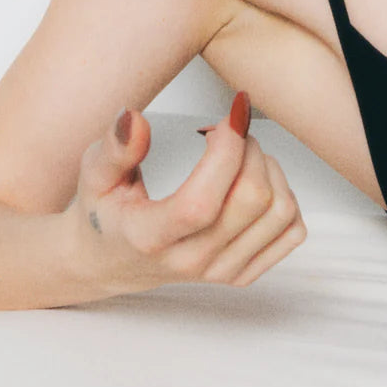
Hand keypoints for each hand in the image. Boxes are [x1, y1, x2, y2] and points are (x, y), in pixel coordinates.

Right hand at [72, 90, 306, 295]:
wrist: (107, 262)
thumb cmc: (102, 212)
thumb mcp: (95, 175)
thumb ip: (116, 148)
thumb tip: (134, 119)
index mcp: (150, 237)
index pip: (203, 200)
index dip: (227, 149)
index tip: (232, 113)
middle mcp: (190, 260)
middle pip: (252, 199)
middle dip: (250, 148)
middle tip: (228, 131)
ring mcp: (219, 271)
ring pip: (279, 212)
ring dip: (270, 168)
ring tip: (241, 154)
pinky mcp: (241, 274)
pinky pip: (291, 232)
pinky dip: (285, 197)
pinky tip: (256, 181)